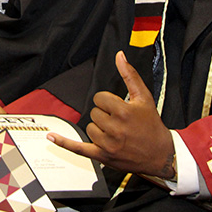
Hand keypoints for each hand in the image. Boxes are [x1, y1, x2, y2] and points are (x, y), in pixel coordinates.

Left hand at [48, 51, 174, 178]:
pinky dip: (64, 143)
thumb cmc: (152, 125)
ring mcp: (108, 144)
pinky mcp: (102, 156)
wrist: (160, 154)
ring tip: (116, 132)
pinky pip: (78, 149)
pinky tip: (51, 136)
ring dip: (99, 128)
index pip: (100, 98)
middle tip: (120, 121)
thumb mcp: (144, 97)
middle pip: (94, 112)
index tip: (118, 106)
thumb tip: (119, 56)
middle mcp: (115, 129)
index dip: (108, 100)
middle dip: (105, 114)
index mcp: (123, 112)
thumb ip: (130, 75)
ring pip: (89, 127)